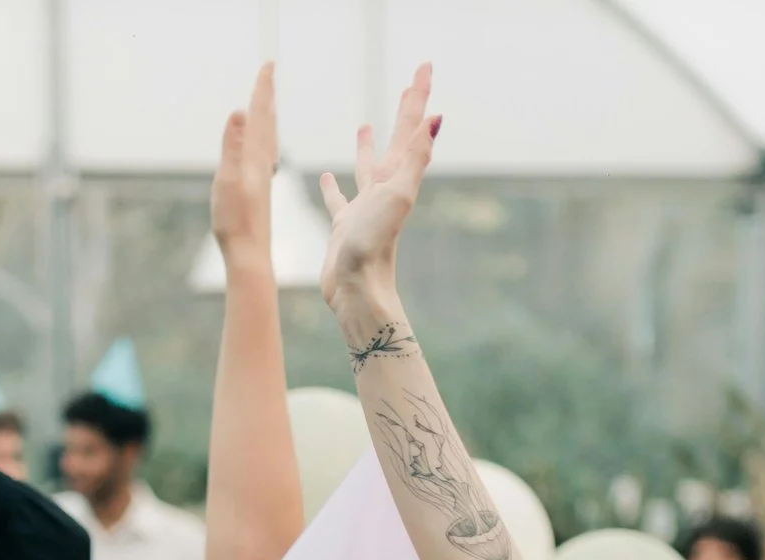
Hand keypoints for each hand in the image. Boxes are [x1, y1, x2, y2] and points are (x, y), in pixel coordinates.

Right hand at [211, 63, 278, 262]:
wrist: (250, 256)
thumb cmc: (235, 222)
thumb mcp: (228, 180)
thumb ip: (233, 146)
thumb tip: (240, 112)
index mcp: (255, 158)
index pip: (260, 115)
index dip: (262, 89)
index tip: (269, 64)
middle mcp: (262, 165)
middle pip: (266, 124)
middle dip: (265, 98)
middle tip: (268, 75)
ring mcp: (261, 180)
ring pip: (266, 141)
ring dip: (265, 119)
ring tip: (267, 106)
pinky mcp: (258, 193)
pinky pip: (262, 158)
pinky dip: (263, 144)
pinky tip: (263, 152)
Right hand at [318, 64, 436, 309]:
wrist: (357, 288)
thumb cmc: (376, 243)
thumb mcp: (398, 193)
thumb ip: (416, 156)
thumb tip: (437, 118)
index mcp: (397, 176)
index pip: (411, 128)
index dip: (418, 96)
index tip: (425, 66)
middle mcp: (385, 188)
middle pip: (396, 140)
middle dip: (404, 112)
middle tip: (409, 85)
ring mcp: (364, 206)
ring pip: (367, 167)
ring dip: (368, 146)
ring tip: (365, 125)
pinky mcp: (344, 225)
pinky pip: (338, 198)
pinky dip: (334, 186)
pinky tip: (328, 175)